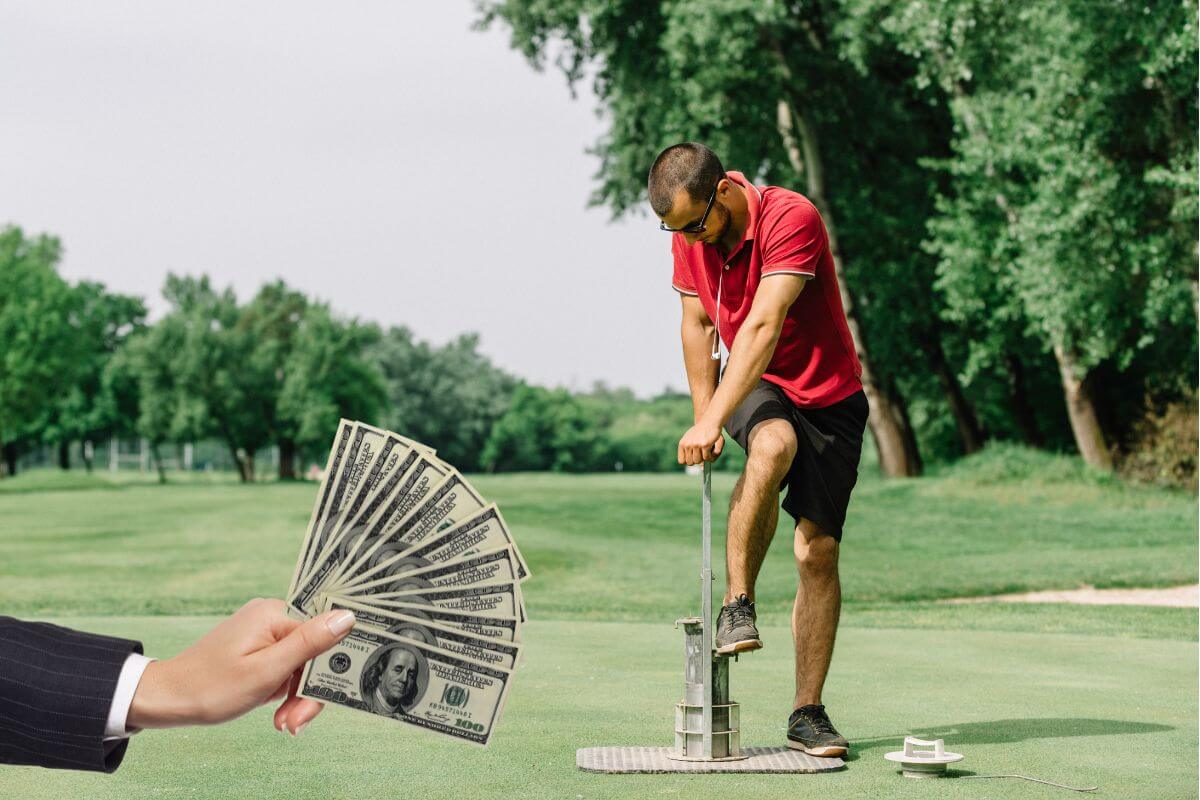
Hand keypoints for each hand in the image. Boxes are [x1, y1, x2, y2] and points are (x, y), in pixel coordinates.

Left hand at [127, 598, 354, 736]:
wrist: (167, 699)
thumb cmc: (211, 687)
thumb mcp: (266, 671)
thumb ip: (309, 644)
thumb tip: (348, 616)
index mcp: (274, 613)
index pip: (322, 637)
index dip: (325, 673)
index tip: (316, 702)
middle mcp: (271, 616)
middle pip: (312, 653)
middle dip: (306, 692)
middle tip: (293, 722)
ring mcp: (263, 632)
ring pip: (300, 665)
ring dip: (295, 697)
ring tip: (283, 723)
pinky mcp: (257, 647)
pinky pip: (285, 667)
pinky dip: (283, 692)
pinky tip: (277, 712)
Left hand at [678, 421, 724, 465]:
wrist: (709, 421)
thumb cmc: (701, 432)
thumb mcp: (693, 440)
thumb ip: (693, 453)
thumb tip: (702, 468)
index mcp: (682, 444)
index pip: (682, 461)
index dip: (689, 461)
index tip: (694, 457)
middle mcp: (687, 444)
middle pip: (691, 463)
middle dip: (697, 460)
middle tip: (702, 453)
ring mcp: (696, 445)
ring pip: (699, 461)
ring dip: (704, 458)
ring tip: (707, 450)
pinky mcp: (705, 445)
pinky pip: (707, 458)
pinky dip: (710, 456)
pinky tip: (711, 449)